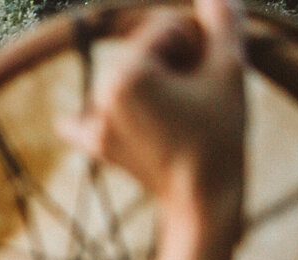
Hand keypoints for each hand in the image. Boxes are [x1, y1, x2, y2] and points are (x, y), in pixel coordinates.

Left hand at [59, 0, 245, 219]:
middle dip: (173, 60)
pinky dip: (78, 121)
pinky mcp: (96, 146)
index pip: (165, 29)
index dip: (196, 40)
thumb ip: (223, 21)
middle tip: (199, 90)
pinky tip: (68, 121)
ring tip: (181, 110)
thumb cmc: (220, 134)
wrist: (203, 199)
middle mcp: (101, 96)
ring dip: (150, 82)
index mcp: (128, 74)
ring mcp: (95, 123)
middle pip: (143, 53)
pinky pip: (77, 124)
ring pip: (124, 80)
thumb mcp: (229, 70)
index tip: (212, 66)